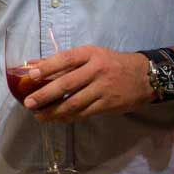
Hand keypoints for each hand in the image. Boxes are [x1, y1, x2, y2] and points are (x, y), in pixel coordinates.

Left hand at [24, 46, 151, 120]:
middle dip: (45, 95)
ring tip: (39, 116)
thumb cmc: (110, 63)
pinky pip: (84, 113)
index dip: (47, 67)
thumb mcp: (90, 55)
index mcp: (90, 54)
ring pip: (74, 103)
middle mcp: (96, 70)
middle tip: (29, 103)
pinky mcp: (108, 104)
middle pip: (67, 83)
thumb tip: (32, 65)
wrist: (145, 76)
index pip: (65, 59)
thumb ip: (62, 61)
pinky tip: (57, 119)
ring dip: (54, 111)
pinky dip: (69, 117)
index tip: (31, 76)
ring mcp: (103, 89)